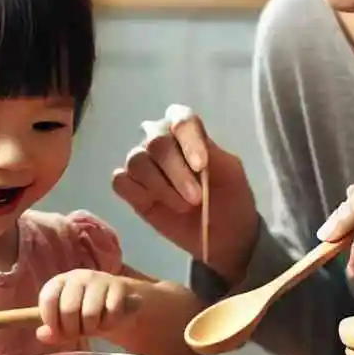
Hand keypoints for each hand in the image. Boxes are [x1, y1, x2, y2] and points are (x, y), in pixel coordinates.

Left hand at [37, 270, 137, 343]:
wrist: (121, 303)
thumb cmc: (87, 313)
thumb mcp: (67, 324)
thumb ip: (52, 331)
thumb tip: (42, 335)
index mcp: (59, 282)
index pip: (48, 299)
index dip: (52, 321)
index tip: (59, 331)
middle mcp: (78, 276)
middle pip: (68, 309)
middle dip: (73, 330)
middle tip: (80, 332)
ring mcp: (99, 279)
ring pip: (90, 314)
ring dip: (93, 329)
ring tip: (95, 326)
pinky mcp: (119, 285)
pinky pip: (111, 313)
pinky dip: (109, 324)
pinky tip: (109, 321)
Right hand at [112, 104, 258, 283]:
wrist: (221, 235)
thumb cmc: (229, 198)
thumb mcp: (232, 174)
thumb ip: (213, 155)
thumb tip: (191, 151)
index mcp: (188, 130)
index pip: (180, 119)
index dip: (188, 140)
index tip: (200, 166)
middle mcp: (160, 140)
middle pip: (155, 142)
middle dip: (176, 172)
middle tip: (196, 198)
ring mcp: (142, 163)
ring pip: (136, 162)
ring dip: (159, 186)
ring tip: (182, 207)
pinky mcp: (130, 187)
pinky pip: (121, 181)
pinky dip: (136, 192)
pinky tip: (154, 204)